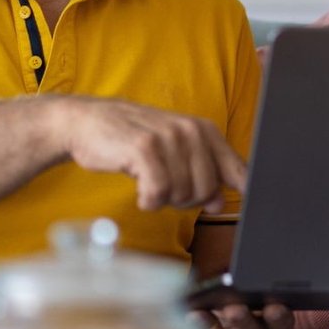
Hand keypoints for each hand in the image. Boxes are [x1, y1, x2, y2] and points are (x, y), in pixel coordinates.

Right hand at [54, 97, 245, 212]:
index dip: (240, 192)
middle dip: (187, 201)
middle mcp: (190, 130)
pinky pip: (158, 192)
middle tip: (166, 190)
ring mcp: (168, 137)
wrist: (88, 122)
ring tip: (150, 185)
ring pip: (183, 194)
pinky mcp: (144, 148)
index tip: (229, 206)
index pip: (238, 169)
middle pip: (207, 190)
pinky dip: (149, 201)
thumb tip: (220, 203)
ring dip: (164, 200)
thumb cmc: (133, 139)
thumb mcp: (173, 153)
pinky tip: (141, 195)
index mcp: (204, 130)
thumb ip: (201, 175)